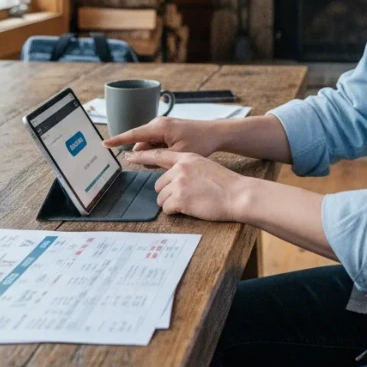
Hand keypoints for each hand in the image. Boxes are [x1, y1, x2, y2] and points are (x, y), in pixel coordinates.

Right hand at [103, 116, 220, 157]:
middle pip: (141, 144)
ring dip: (155, 154)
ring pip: (148, 145)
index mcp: (159, 127)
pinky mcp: (166, 129)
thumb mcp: (177, 154)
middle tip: (168, 159)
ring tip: (175, 154)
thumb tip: (134, 157)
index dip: (117, 140)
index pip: (133, 135)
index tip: (104, 144)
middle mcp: (158, 123)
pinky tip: (175, 151)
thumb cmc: (200, 142)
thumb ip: (154, 157)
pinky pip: (155, 143)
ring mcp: (162, 126)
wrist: (215, 133)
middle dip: (147, 155)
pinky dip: (161, 150)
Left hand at [128, 149, 249, 220]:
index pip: (158, 155)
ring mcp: (179, 184)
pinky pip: (167, 209)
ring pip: (161, 198)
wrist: (238, 194)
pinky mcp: (180, 199)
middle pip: (158, 184)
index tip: (129, 156)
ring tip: (190, 203)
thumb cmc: (225, 184)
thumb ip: (187, 168)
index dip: (142, 157)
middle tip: (185, 197)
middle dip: (168, 193)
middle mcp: (180, 169)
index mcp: (187, 158)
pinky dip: (176, 211)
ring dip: (172, 203)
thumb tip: (173, 178)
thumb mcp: (205, 166)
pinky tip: (190, 208)